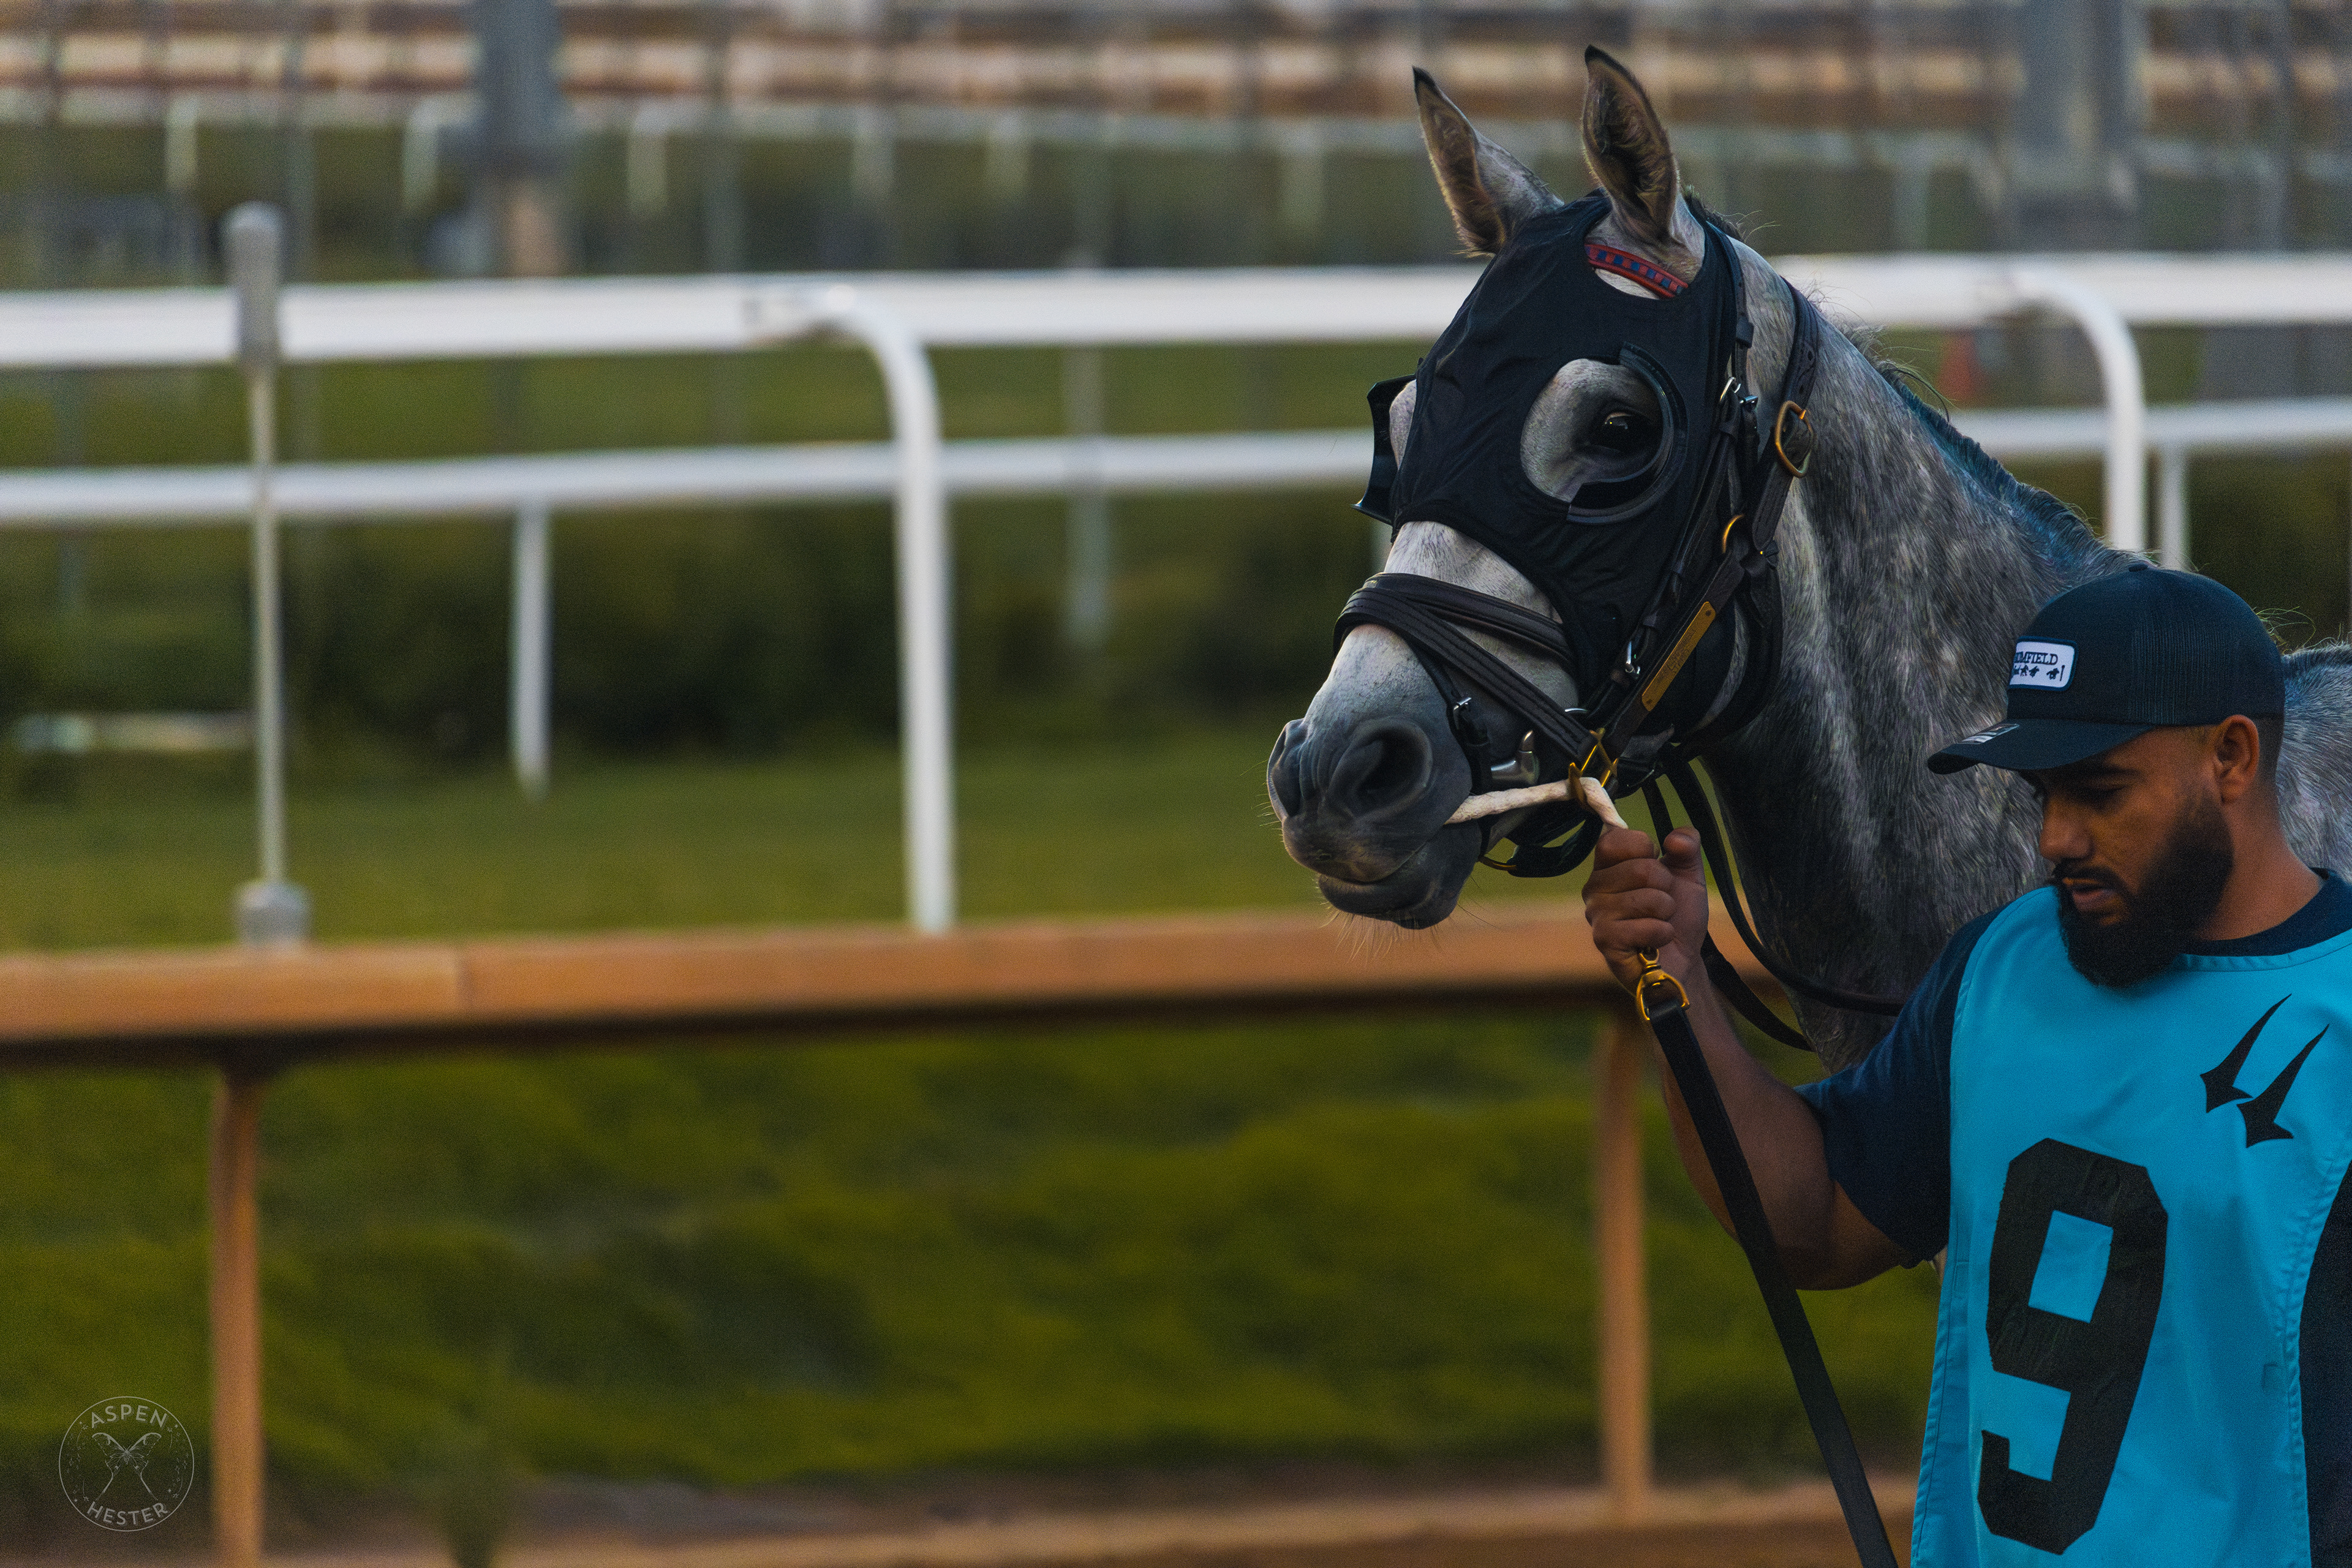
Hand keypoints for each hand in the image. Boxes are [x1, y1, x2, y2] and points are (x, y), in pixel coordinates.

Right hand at [1581, 824, 1708, 993]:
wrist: (1682, 960)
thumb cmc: (1678, 915)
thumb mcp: (1689, 874)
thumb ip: (1687, 846)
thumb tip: (1674, 838)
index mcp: (1607, 866)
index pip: (1615, 838)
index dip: (1645, 848)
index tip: (1655, 865)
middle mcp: (1594, 887)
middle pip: (1640, 868)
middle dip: (1666, 887)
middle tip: (1663, 902)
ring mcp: (1596, 915)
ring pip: (1645, 898)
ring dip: (1666, 911)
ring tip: (1660, 921)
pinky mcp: (1604, 940)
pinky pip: (1644, 926)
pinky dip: (1662, 933)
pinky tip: (1657, 940)